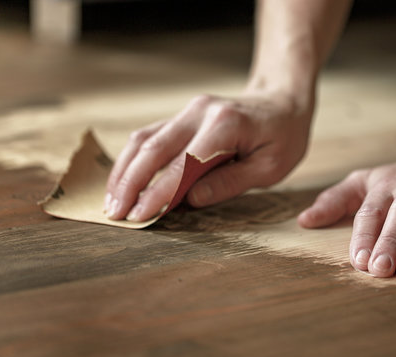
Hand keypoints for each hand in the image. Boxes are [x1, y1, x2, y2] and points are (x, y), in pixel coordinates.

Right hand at [105, 90, 313, 220]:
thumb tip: (189, 200)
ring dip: (124, 170)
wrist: (282, 100)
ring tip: (111, 200)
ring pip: (144, 138)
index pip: (183, 164)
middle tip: (115, 213)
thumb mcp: (271, 167)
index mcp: (225, 125)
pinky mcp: (184, 115)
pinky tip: (125, 179)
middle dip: (130, 183)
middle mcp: (200, 112)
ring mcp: (189, 110)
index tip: (139, 217)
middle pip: (152, 147)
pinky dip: (134, 158)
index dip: (158, 193)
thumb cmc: (284, 136)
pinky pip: (151, 135)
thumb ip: (230, 182)